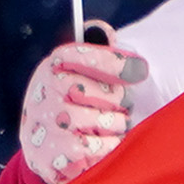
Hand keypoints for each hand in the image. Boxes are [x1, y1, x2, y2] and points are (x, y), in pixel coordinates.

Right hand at [18, 39, 130, 183]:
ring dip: (114, 128)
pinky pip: (100, 147)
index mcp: (55, 64)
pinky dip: (107, 148)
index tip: (141, 70)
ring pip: (106, 122)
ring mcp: (51, 121)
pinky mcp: (57, 152)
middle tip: (115, 109)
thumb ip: (95, 52)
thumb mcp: (74, 73)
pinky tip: (99, 145)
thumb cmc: (67, 105)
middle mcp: (48, 89)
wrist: (41, 149)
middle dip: (119, 104)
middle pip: (108, 93)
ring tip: (106, 128)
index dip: (118, 63)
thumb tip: (104, 31)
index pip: (89, 56)